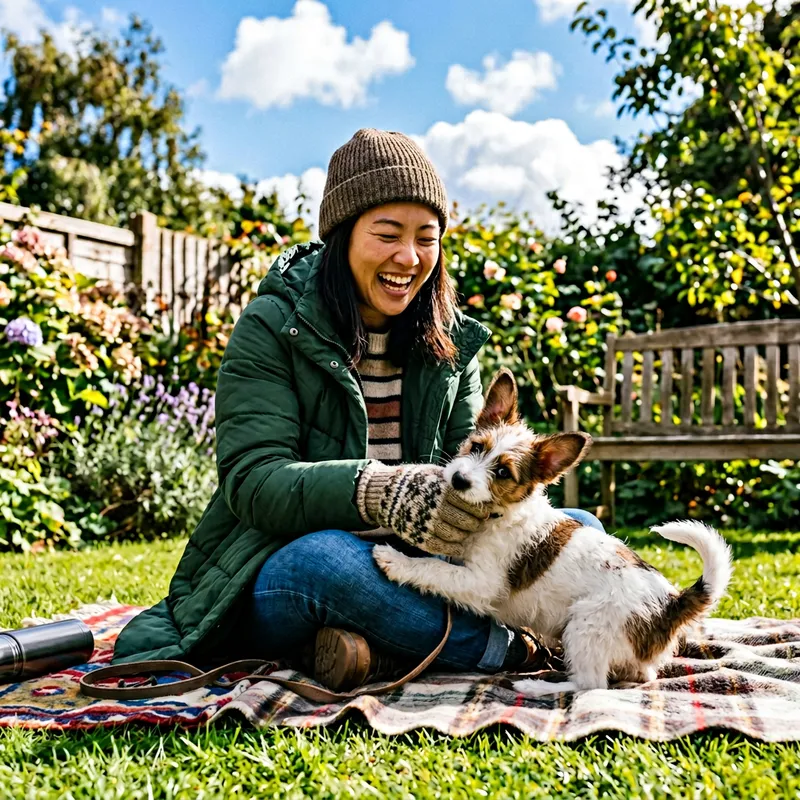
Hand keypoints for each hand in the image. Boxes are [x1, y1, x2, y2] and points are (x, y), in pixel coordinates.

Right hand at [356, 462, 488, 556]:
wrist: (386, 494)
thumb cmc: (416, 481)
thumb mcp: (436, 474)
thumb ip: (455, 482)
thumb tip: (478, 487)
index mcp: (443, 490)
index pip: (472, 504)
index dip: (481, 509)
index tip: (485, 511)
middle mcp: (436, 507)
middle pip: (467, 522)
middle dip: (476, 524)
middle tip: (478, 523)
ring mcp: (427, 524)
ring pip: (457, 536)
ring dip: (465, 536)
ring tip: (466, 532)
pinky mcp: (419, 537)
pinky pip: (441, 547)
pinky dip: (452, 548)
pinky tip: (457, 546)